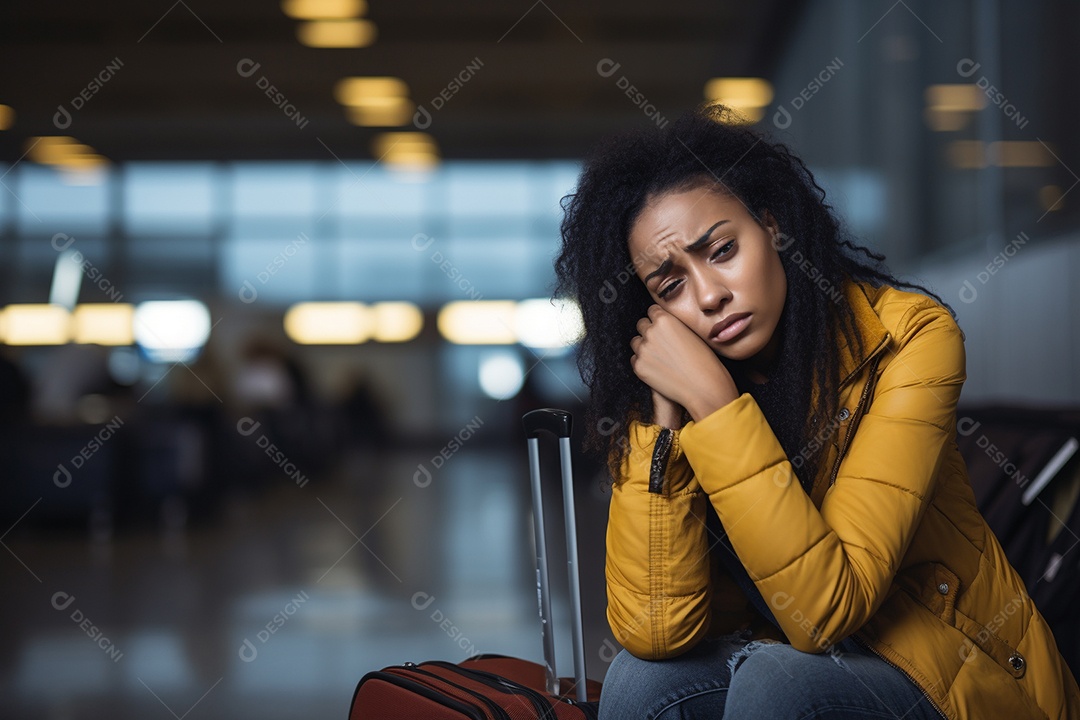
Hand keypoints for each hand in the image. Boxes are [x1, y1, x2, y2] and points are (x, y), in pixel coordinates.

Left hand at [630, 305, 738, 421]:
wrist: (703, 386)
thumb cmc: (704, 361)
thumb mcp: (691, 333)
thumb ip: (675, 325)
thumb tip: (666, 325)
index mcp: (664, 320)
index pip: (652, 311)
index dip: (658, 319)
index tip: (662, 326)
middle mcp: (650, 332)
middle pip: (641, 325)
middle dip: (649, 331)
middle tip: (660, 342)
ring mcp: (643, 350)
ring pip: (636, 342)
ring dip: (644, 346)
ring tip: (659, 355)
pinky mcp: (639, 367)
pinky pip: (635, 359)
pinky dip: (643, 362)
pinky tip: (657, 367)